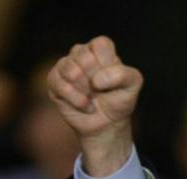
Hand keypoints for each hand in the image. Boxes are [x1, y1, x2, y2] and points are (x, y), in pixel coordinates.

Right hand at [47, 36, 142, 174]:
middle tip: (100, 91)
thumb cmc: (119, 102)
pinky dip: (76, 100)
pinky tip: (84, 105)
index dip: (107, 64)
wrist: (106, 126)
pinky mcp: (54, 81)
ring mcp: (65, 66)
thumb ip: (124, 74)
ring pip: (70, 70)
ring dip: (85, 90)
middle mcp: (81, 53)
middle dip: (95, 79)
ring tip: (92, 98)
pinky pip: (60, 85)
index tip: (111, 79)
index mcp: (100, 50)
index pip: (100, 44)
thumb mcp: (132, 86)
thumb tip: (96, 80)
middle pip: (83, 56)